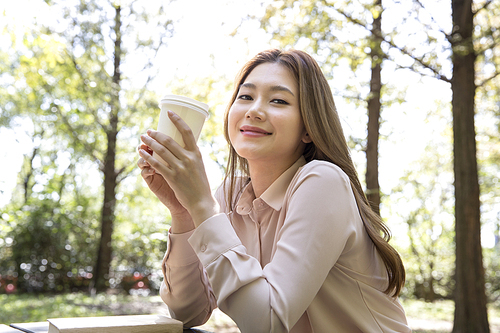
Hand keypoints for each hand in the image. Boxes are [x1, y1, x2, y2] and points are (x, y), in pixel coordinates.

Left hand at [139, 110, 217, 225]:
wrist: (201, 201)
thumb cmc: (200, 184)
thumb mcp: (199, 166)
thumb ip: (190, 156)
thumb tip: (181, 146)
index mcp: (196, 153)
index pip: (187, 131)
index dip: (177, 120)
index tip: (169, 113)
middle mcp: (188, 158)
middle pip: (169, 140)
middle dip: (156, 134)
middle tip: (148, 131)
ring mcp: (180, 168)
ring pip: (161, 150)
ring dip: (149, 143)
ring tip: (143, 139)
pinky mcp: (172, 177)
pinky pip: (156, 163)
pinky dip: (147, 157)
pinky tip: (142, 153)